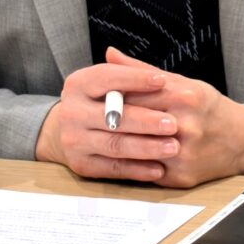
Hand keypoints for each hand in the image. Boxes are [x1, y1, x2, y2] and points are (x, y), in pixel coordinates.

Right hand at [34, 56, 180, 182]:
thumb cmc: (100, 100)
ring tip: (172, 147)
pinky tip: (159, 169)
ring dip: (146, 147)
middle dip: (145, 121)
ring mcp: (74, 140)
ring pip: (115, 145)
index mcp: (78, 84)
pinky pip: (113, 169)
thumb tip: (159, 77)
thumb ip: (131, 74)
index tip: (162, 81)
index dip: (135, 79)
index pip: (107, 78)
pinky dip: (138, 169)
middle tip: (173, 124)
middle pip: (113, 116)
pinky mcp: (81, 165)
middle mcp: (71, 112)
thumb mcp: (108, 81)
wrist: (70, 128)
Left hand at [106, 47, 243, 187]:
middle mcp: (186, 124)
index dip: (112, 92)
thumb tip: (110, 54)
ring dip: (116, 142)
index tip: (93, 92)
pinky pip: (146, 170)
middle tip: (87, 116)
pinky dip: (130, 163)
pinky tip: (116, 157)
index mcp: (185, 95)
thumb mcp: (181, 81)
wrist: (240, 140)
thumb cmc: (206, 106)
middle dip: (110, 117)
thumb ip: (142, 70)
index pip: (138, 91)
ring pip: (138, 148)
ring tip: (96, 135)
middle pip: (135, 120)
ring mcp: (184, 153)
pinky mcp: (181, 177)